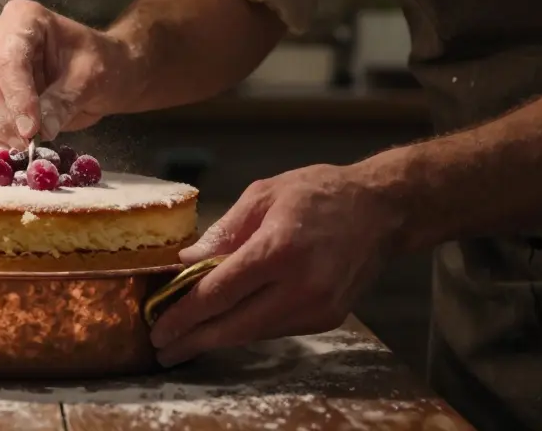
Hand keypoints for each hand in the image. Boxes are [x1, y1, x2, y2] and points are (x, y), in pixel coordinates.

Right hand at [0, 0, 135, 149]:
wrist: (98, 71)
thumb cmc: (98, 63)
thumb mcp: (90, 78)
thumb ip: (63, 101)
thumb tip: (42, 130)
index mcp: (23, 17)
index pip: (9, 60)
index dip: (17, 97)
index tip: (32, 130)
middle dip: (1, 118)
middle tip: (26, 144)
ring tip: (26, 147)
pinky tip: (17, 143)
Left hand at [150, 162, 406, 366]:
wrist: (382, 209)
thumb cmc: (318, 193)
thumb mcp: (262, 195)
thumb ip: (222, 233)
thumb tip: (186, 263)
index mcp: (279, 249)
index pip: (219, 293)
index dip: (184, 315)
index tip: (159, 326)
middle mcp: (301, 286)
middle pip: (234, 326)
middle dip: (193, 339)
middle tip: (162, 348)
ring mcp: (318, 307)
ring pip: (254, 333)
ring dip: (217, 338)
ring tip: (185, 339)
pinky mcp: (328, 318)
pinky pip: (276, 329)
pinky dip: (247, 328)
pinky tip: (225, 326)